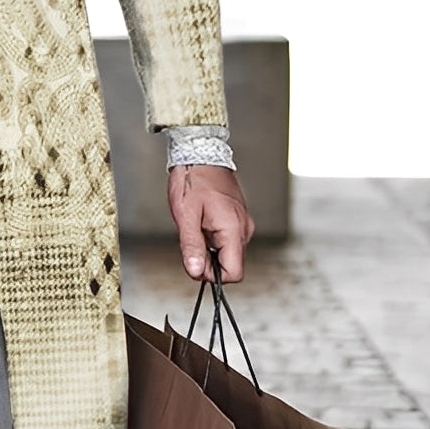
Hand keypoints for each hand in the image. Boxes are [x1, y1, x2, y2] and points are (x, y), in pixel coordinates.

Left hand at [167, 165, 254, 283]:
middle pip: (230, 264)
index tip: (194, 262)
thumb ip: (191, 246)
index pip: (235, 273)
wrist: (200, 153)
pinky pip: (226, 239)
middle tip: (190, 238)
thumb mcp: (185, 215)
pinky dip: (211, 237)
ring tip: (195, 225)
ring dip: (208, 247)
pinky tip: (201, 221)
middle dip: (207, 259)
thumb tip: (196, 272)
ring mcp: (242, 223)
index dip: (212, 275)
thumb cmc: (192, 180)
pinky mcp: (237, 219)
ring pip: (226, 252)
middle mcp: (244, 229)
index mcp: (234, 229)